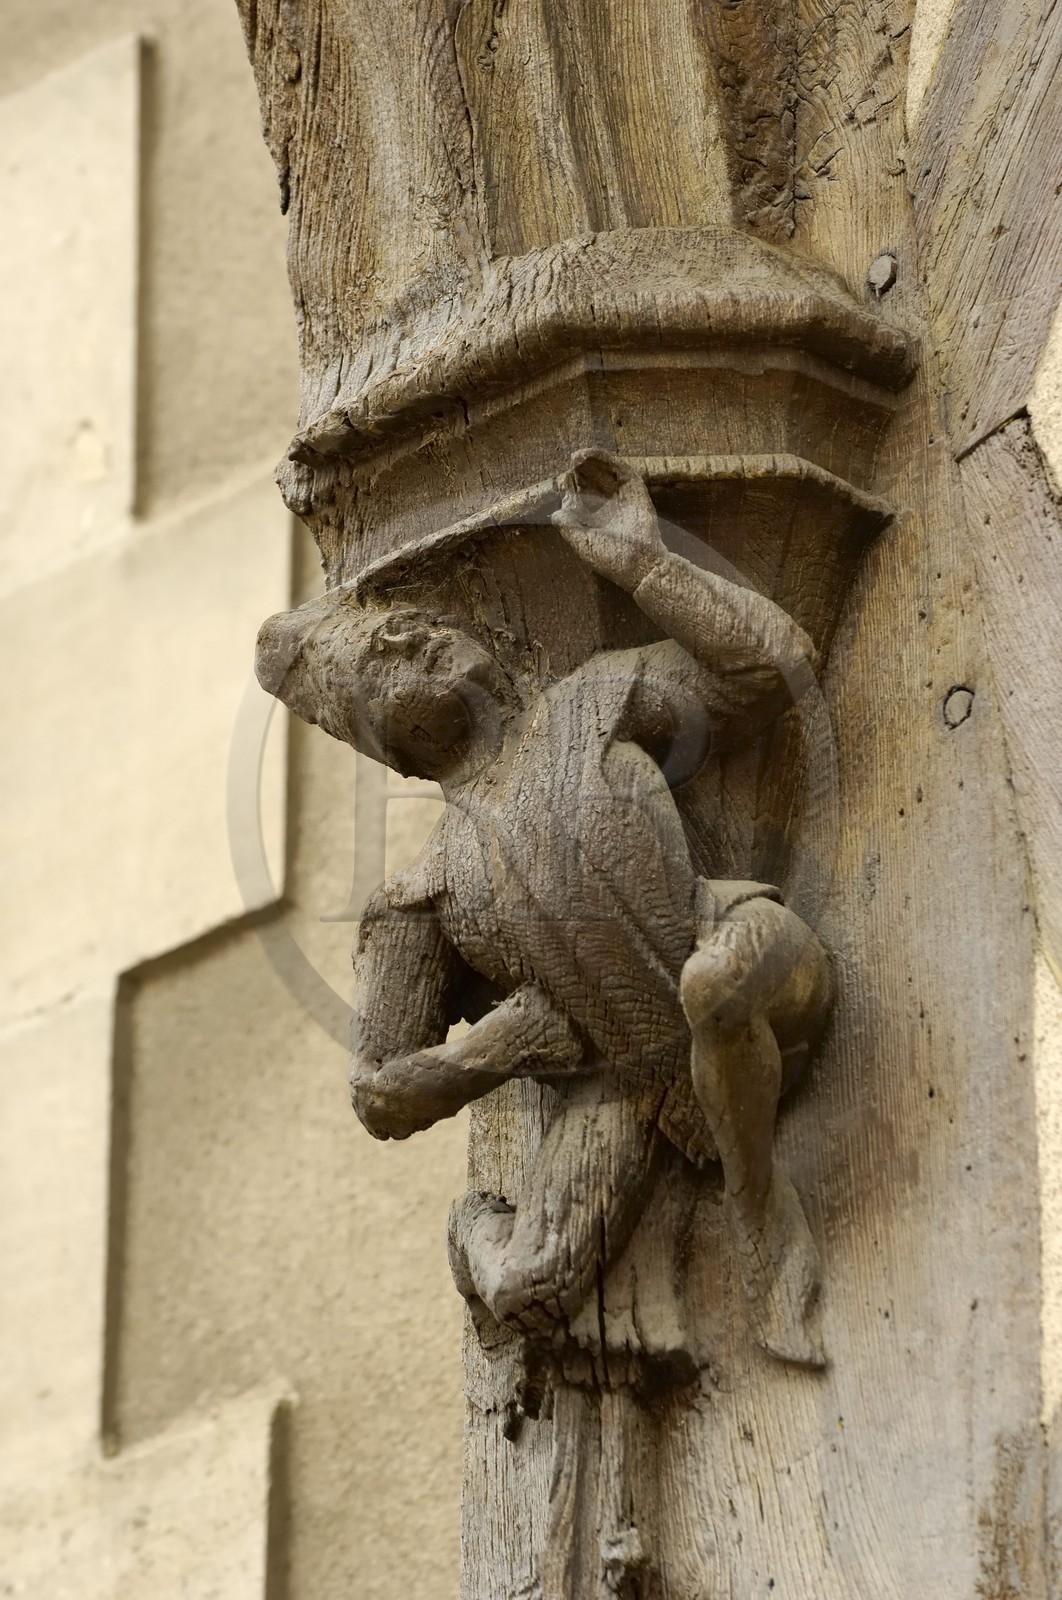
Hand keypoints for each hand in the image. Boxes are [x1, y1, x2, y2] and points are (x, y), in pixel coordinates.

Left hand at [551, 449, 666, 592]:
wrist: (641, 563)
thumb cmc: (612, 559)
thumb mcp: (583, 544)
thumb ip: (568, 527)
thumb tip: (555, 513)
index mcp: (595, 520)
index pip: (580, 497)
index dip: (571, 487)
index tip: (565, 479)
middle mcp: (608, 506)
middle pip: (592, 481)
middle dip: (580, 472)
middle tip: (571, 463)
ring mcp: (622, 496)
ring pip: (604, 472)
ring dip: (590, 461)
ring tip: (576, 457)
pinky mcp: (635, 489)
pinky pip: (619, 469)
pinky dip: (604, 458)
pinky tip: (590, 454)